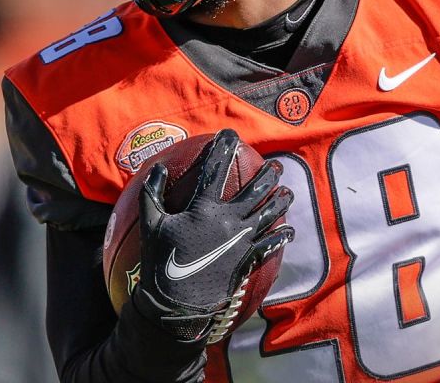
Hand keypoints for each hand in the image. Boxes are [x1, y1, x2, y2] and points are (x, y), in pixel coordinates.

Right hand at [133, 129, 294, 342]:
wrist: (178, 304)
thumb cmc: (160, 262)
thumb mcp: (151, 224)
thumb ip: (152, 194)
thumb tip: (158, 169)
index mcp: (205, 208)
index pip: (216, 170)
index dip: (223, 148)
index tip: (229, 136)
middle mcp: (229, 220)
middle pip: (255, 190)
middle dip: (267, 175)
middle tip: (274, 166)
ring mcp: (242, 240)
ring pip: (269, 215)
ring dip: (280, 202)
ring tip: (287, 193)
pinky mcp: (248, 259)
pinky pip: (270, 245)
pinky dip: (281, 238)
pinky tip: (288, 232)